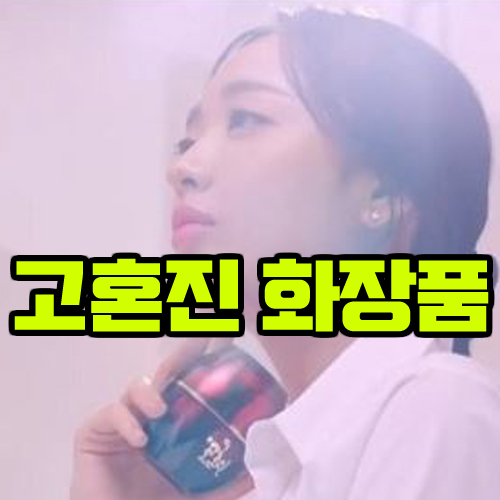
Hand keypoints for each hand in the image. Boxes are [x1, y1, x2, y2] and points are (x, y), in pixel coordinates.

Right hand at [70, 338, 253, 499]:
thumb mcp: (194, 494)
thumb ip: (221, 484)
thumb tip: (254, 473)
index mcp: (170, 426)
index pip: (186, 388)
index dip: (200, 365)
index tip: (220, 343)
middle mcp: (146, 416)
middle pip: (164, 378)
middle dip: (180, 359)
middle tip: (197, 346)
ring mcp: (121, 421)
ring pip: (137, 388)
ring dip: (150, 393)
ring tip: (161, 411)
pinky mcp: (94, 432)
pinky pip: (111, 414)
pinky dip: (126, 421)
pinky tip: (140, 439)